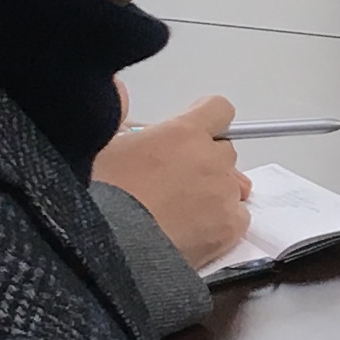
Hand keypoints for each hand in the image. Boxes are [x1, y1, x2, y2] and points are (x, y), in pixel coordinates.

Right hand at [93, 91, 251, 269]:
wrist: (112, 248)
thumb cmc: (101, 195)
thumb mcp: (101, 145)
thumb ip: (120, 116)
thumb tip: (122, 91)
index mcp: (183, 133)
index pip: (218, 110)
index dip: (205, 119)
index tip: (190, 133)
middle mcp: (212, 159)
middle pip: (224, 151)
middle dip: (204, 161)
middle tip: (175, 179)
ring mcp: (224, 194)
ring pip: (232, 185)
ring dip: (213, 192)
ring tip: (181, 210)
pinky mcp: (231, 228)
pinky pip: (238, 217)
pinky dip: (222, 222)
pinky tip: (195, 230)